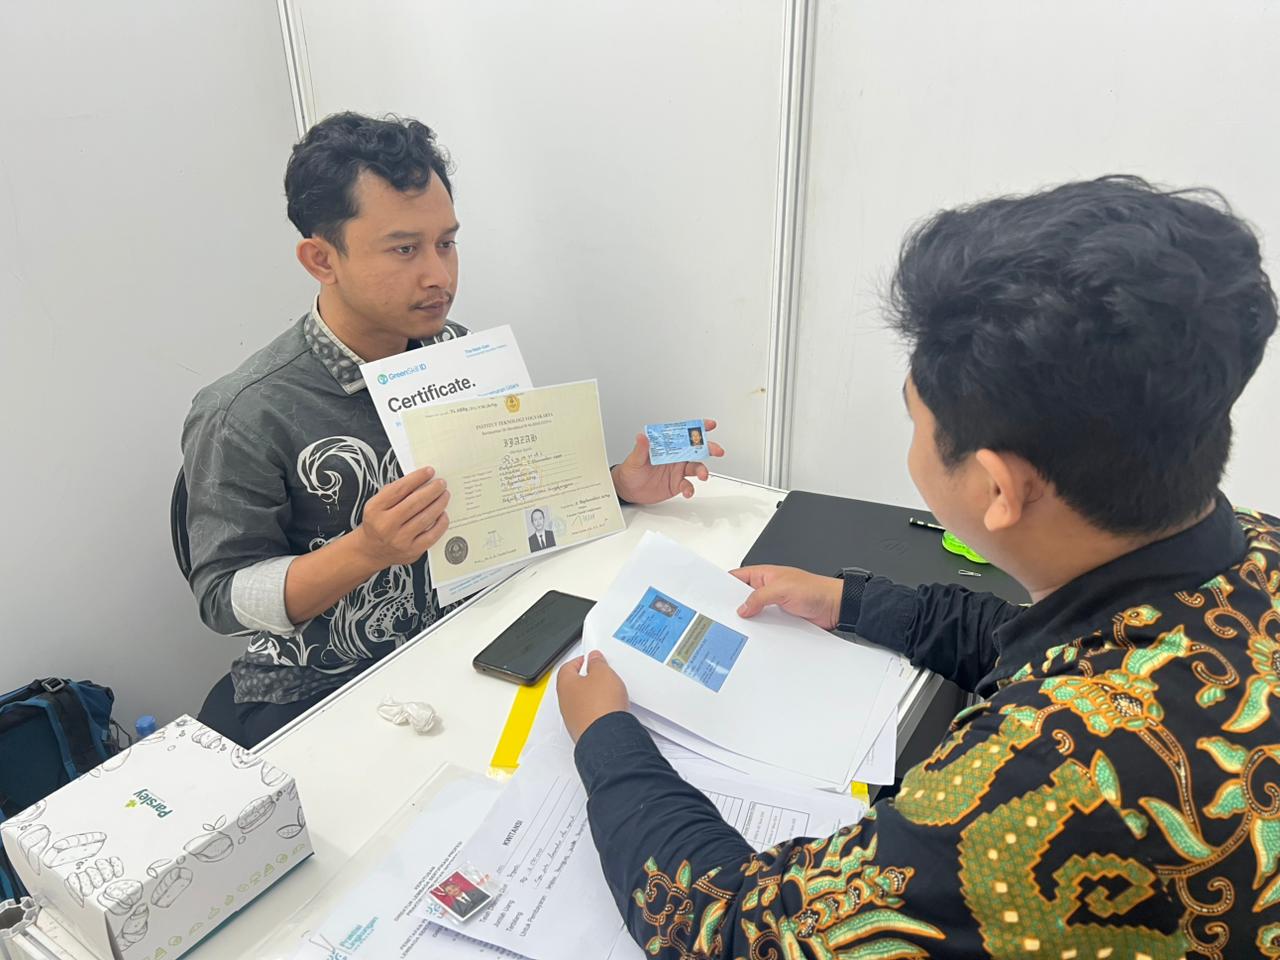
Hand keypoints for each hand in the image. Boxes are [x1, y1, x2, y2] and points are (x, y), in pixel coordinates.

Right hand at [351, 466, 450, 567]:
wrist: (372, 550)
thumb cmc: (377, 523)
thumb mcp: (377, 504)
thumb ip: (395, 492)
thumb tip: (420, 480)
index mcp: (375, 509)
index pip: (399, 489)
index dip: (417, 478)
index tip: (429, 471)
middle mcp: (386, 525)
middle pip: (415, 503)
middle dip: (432, 490)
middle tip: (441, 483)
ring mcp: (399, 539)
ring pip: (425, 518)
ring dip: (439, 504)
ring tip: (444, 495)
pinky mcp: (412, 551)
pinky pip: (432, 535)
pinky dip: (441, 523)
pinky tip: (443, 514)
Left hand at [557, 651, 628, 740]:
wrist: (607, 736)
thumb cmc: (600, 706)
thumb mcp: (603, 673)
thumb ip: (597, 663)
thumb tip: (594, 658)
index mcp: (565, 685)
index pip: (567, 667)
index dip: (579, 661)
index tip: (590, 659)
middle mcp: (565, 703)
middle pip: (573, 685)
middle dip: (587, 679)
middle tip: (600, 674)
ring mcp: (573, 719)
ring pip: (581, 702)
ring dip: (592, 697)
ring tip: (607, 693)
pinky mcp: (584, 730)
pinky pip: (588, 716)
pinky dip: (597, 711)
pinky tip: (608, 710)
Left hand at [610, 419, 725, 504]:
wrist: (628, 490)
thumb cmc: (631, 471)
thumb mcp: (634, 459)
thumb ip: (641, 449)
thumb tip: (642, 437)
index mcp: (667, 446)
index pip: (683, 434)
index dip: (697, 428)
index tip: (709, 425)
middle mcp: (675, 456)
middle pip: (696, 450)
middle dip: (708, 448)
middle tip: (716, 450)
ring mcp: (677, 470)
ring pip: (696, 467)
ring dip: (702, 470)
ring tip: (703, 475)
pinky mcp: (677, 484)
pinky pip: (688, 485)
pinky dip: (690, 488)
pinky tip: (688, 491)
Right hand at [731, 565, 843, 629]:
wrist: (835, 607)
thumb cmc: (815, 590)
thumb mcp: (782, 589)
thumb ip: (760, 597)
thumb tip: (742, 608)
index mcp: (764, 575)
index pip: (736, 578)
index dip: (723, 585)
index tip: (711, 596)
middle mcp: (766, 589)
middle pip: (742, 598)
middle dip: (732, 607)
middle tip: (721, 617)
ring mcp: (773, 605)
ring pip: (752, 613)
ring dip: (747, 621)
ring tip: (734, 629)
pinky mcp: (779, 619)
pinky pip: (764, 625)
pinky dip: (759, 630)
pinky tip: (752, 637)